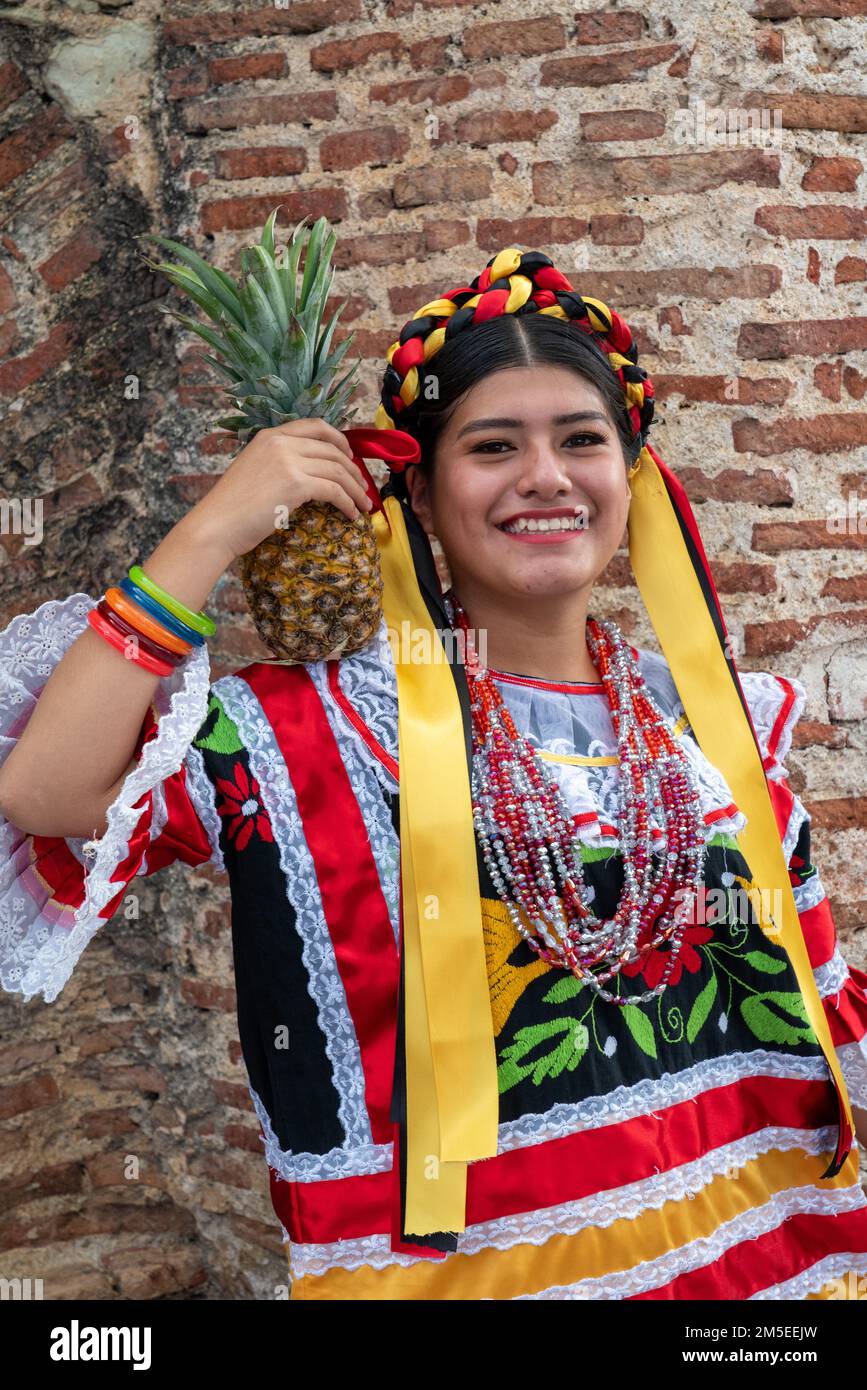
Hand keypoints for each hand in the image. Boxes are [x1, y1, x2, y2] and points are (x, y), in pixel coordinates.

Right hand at [185, 419, 374, 565]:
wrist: (216, 525)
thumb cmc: (232, 508)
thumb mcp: (254, 470)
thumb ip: (278, 463)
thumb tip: (309, 473)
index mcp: (270, 435)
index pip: (315, 426)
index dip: (339, 439)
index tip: (350, 456)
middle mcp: (281, 442)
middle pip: (332, 449)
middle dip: (354, 470)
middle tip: (362, 487)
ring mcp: (289, 461)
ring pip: (338, 470)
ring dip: (356, 489)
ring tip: (364, 505)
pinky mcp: (296, 484)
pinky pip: (335, 490)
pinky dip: (348, 503)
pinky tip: (351, 514)